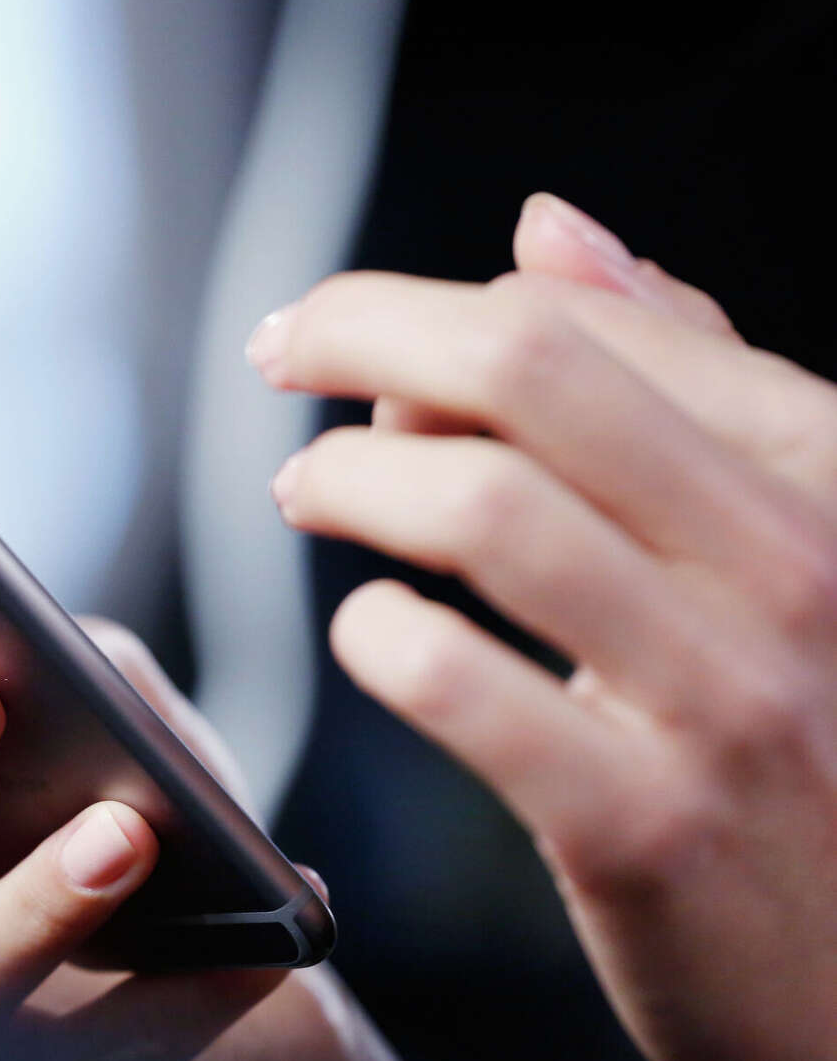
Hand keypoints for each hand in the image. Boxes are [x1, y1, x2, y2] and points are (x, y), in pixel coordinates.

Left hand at [250, 194, 836, 1060]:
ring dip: (350, 478)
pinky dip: (380, 638)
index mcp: (829, 470)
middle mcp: (799, 565)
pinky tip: (369, 634)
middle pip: (528, 372)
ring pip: (483, 509)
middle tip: (278, 353)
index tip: (340, 336)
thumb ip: (689, 382)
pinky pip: (464, 688)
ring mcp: (730, 699)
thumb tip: (550, 231)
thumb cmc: (823, 747)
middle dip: (361, 333)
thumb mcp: (801, 539)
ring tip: (305, 490)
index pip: (586, 325)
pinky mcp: (649, 828)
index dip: (428, 312)